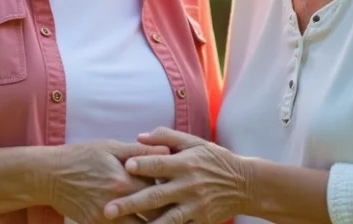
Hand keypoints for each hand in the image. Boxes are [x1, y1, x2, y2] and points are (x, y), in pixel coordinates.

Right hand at [45, 140, 170, 223]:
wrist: (50, 175)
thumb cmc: (81, 156)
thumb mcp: (110, 147)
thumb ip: (139, 151)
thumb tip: (167, 150)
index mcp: (125, 179)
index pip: (159, 189)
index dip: (171, 189)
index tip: (180, 188)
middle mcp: (118, 202)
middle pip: (155, 215)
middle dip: (169, 213)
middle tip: (181, 209)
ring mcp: (106, 218)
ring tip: (169, 221)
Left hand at [103, 128, 248, 223]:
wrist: (244, 184)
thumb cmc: (214, 160)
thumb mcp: (194, 143)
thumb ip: (166, 138)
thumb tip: (138, 136)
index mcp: (185, 163)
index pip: (160, 164)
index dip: (143, 165)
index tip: (125, 166)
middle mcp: (189, 185)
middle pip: (156, 195)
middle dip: (130, 203)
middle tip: (108, 209)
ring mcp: (195, 206)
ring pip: (166, 219)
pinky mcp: (200, 221)